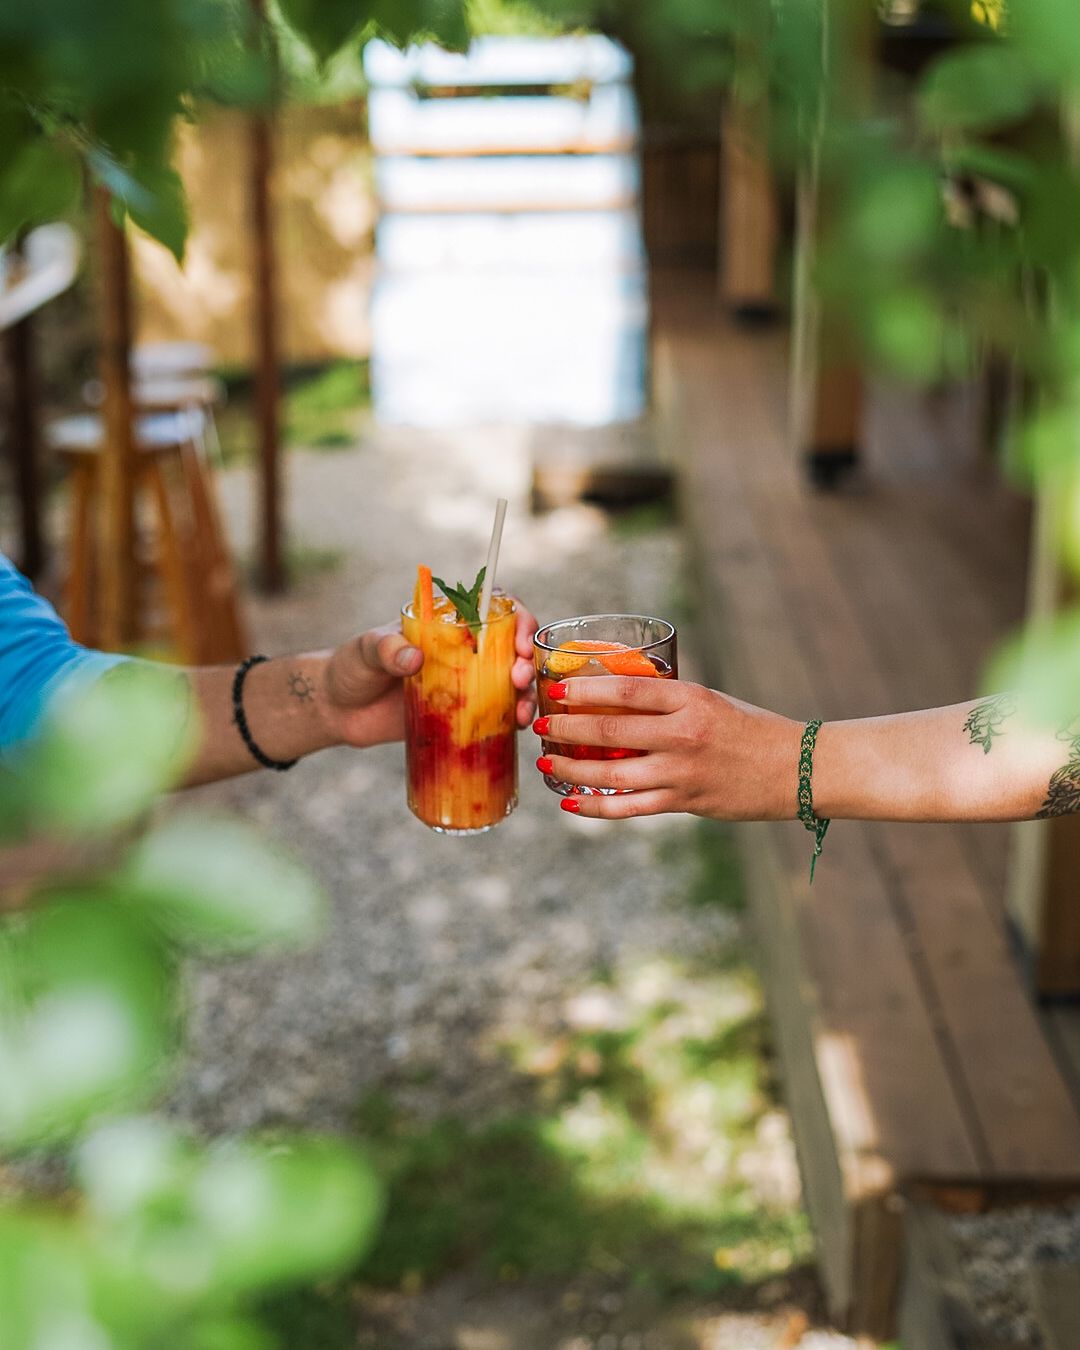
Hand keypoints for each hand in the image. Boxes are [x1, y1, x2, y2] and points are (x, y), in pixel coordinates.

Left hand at [322, 601, 539, 748]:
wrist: (337, 710)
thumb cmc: (351, 668)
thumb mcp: (365, 650)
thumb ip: (386, 649)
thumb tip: (413, 658)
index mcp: (446, 624)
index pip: (494, 611)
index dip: (518, 621)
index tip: (520, 642)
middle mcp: (463, 651)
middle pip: (512, 649)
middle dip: (526, 661)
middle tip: (518, 677)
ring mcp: (465, 684)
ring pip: (511, 684)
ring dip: (525, 695)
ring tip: (522, 713)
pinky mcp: (461, 716)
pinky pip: (495, 716)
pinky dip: (512, 721)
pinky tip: (517, 728)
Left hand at [533, 676, 801, 819]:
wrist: (798, 769)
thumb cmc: (751, 729)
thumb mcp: (711, 701)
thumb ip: (668, 702)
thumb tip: (617, 699)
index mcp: (691, 699)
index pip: (627, 689)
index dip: (586, 689)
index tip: (557, 688)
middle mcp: (684, 735)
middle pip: (610, 731)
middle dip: (567, 728)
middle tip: (540, 724)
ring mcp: (683, 772)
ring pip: (612, 774)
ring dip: (571, 769)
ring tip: (545, 761)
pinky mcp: (685, 802)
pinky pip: (630, 807)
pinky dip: (596, 806)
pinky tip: (571, 802)